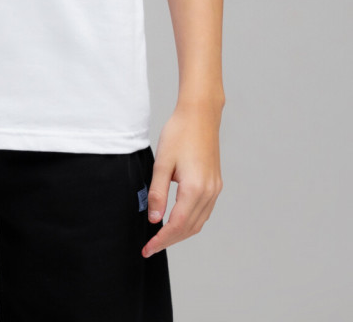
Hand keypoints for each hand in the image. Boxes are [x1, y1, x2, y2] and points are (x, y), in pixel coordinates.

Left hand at [142, 103, 221, 256]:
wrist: (200, 114)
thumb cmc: (179, 133)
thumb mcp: (162, 162)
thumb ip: (157, 193)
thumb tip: (154, 219)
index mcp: (195, 188)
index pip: (176, 225)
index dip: (160, 240)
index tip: (146, 249)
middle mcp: (209, 192)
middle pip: (189, 228)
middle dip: (169, 240)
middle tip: (150, 246)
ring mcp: (215, 189)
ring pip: (198, 222)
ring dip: (180, 234)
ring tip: (161, 237)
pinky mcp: (215, 183)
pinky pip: (204, 212)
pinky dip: (190, 222)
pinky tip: (177, 221)